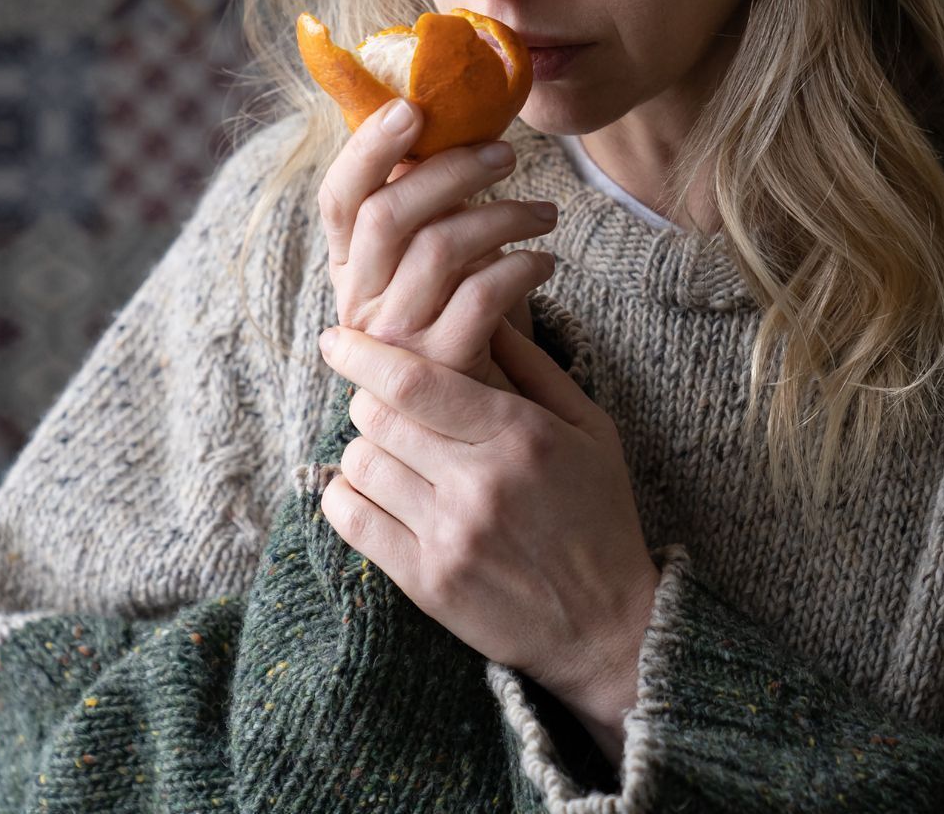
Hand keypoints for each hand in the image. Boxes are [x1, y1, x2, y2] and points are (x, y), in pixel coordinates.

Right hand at [316, 97, 556, 393]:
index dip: (367, 147)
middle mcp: (360, 302)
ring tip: (545, 213)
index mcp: (349, 268)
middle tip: (507, 154)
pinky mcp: (443, 366)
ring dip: (503, 215)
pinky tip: (545, 262)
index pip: (338, 198)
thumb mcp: (428, 267)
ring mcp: (397, 338)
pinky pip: (483, 295)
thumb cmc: (458, 325)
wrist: (472, 429)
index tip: (411, 107)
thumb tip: (445, 125)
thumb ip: (424, 212)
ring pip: (441, 247)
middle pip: (388, 214)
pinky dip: (522, 266)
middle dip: (453, 170)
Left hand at [316, 318, 661, 710]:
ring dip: (363, 450)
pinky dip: (346, 497)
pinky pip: (351, 521)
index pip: (414, 381)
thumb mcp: (590, 429)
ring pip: (360, 464)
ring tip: (390, 455)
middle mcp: (481, 483)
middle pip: (377, 417)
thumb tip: (482, 317)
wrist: (608, 625)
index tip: (335, 340)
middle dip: (367, 400)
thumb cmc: (599, 515)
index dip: (363, 354)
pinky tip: (371, 493)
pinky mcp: (428, 583)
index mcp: (520, 435)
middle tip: (382, 405)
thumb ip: (533, 368)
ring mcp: (451, 536)